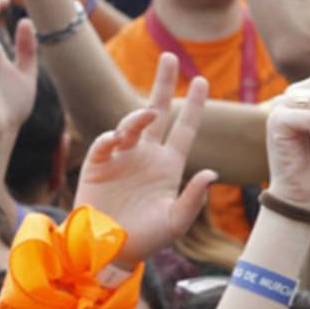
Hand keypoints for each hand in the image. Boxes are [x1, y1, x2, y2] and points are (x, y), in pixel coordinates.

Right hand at [74, 54, 218, 269]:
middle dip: (164, 84)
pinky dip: (111, 138)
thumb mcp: (176, 222)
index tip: (202, 80)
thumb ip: (194, 199)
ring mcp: (123, 158)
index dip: (194, 105)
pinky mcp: (98, 165)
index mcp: (169, 164)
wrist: (108, 252)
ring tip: (146, 115)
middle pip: (158, 111)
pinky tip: (117, 138)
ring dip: (138, 117)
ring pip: (131, 124)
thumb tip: (211, 173)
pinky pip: (105, 144)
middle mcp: (147, 155)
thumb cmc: (146, 239)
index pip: (185, 128)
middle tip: (170, 56)